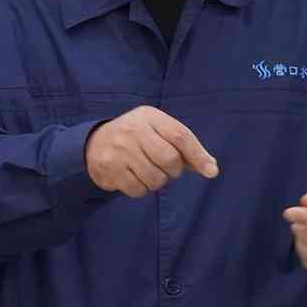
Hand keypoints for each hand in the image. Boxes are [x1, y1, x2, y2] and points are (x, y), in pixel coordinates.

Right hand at [84, 105, 219, 198]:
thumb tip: (212, 169)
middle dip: (174, 171)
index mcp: (149, 117)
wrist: (94, 144)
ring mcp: (120, 150)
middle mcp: (133, 130)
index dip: (198, 155)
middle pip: (170, 159)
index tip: (211, 172)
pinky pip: (139, 190)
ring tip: (148, 171)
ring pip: (155, 178)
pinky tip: (134, 177)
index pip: (180, 135)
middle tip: (165, 168)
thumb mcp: (158, 132)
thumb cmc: (138, 139)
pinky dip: (142, 189)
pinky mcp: (110, 169)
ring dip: (158, 181)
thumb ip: (185, 148)